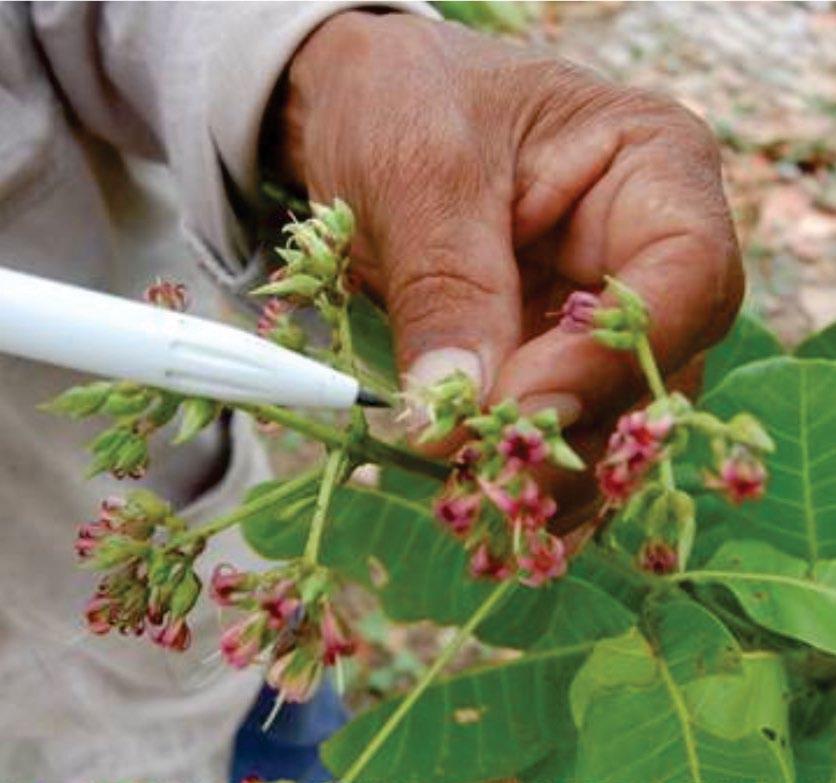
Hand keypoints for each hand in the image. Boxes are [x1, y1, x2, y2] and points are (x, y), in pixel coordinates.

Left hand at [275, 11, 742, 522]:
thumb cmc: (405, 100)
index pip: (685, 278)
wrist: (364, 108)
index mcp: (650, 171)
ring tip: (482, 506)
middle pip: (657, 367)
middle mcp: (644, 252)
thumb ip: (446, 288)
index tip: (520, 407)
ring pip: (614, 416)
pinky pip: (560, 427)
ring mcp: (600, 312)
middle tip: (492, 480)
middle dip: (578, 434)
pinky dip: (527, 472)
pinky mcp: (551, 356)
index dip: (614, 359)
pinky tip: (489, 507)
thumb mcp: (419, 172)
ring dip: (552, 472)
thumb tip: (453, 412)